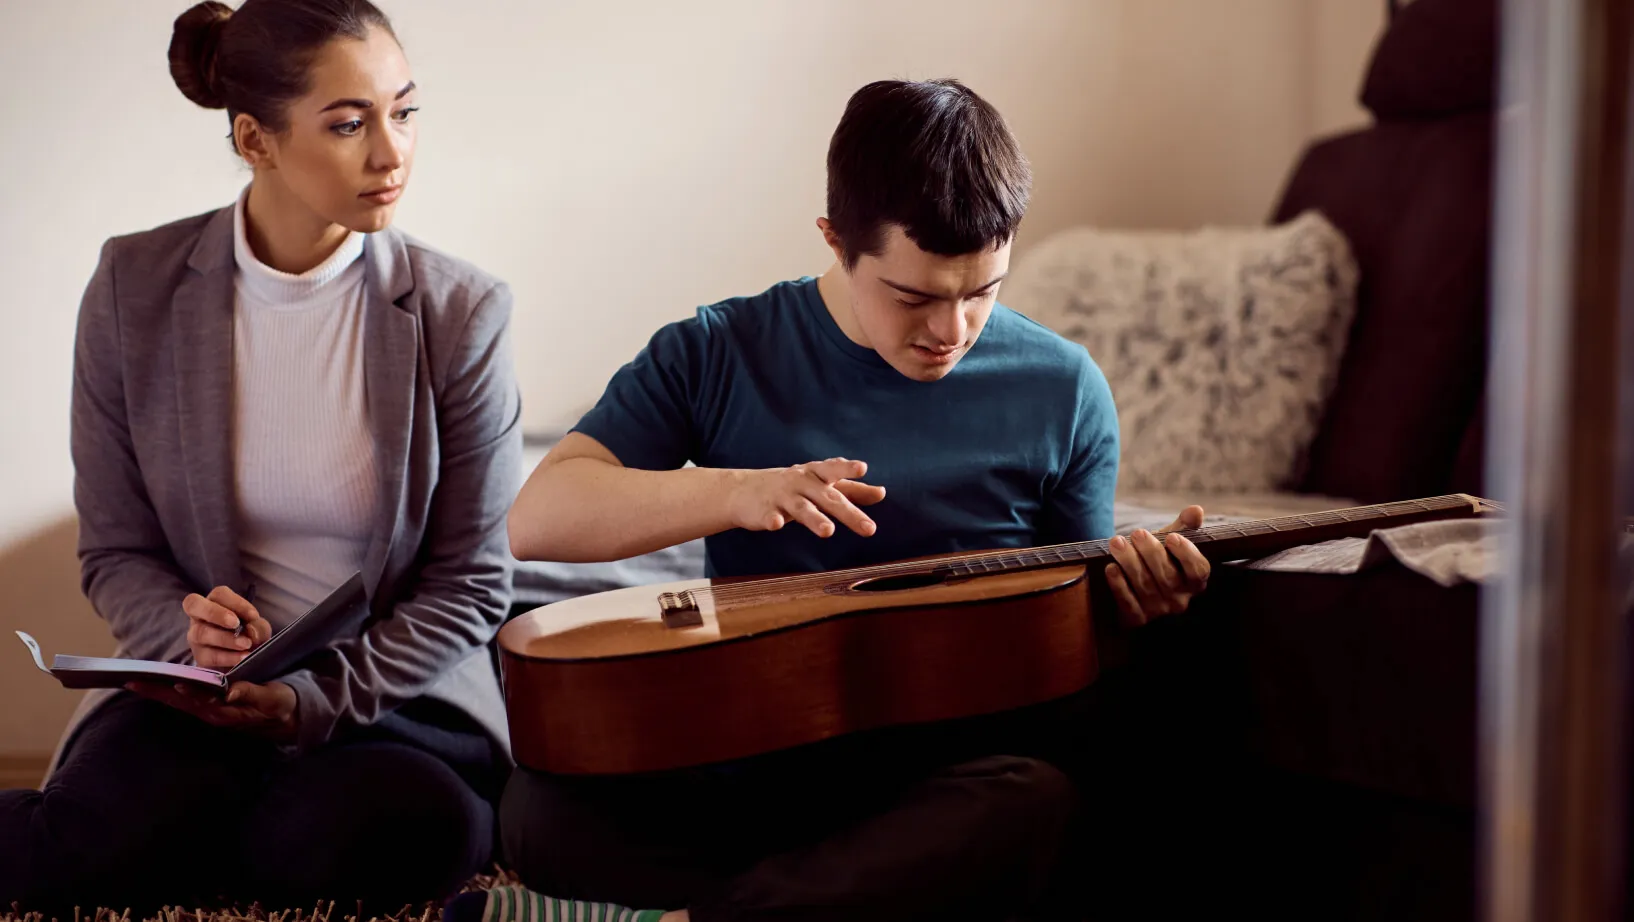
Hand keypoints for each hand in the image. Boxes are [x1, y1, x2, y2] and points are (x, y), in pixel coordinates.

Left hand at [126, 679, 298, 742]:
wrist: (284, 718)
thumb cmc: (279, 706)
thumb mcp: (271, 699)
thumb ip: (251, 694)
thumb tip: (230, 691)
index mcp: (226, 712)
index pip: (199, 700)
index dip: (184, 690)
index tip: (168, 681)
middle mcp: (213, 713)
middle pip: (179, 702)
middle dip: (156, 692)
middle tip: (132, 681)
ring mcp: (210, 710)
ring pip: (178, 701)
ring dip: (158, 691)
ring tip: (137, 680)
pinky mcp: (209, 706)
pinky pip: (184, 699)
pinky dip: (169, 691)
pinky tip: (159, 682)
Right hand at [183, 586, 271, 669]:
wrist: (244, 662)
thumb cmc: (249, 636)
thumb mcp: (258, 628)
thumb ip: (258, 626)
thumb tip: (251, 631)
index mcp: (214, 602)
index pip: (219, 594)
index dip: (236, 603)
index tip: (253, 616)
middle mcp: (199, 616)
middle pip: (194, 605)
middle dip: (215, 613)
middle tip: (235, 623)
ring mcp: (195, 637)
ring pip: (200, 633)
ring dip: (225, 638)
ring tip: (246, 644)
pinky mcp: (199, 657)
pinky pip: (208, 655)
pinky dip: (228, 657)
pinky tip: (242, 658)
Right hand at [727, 458, 886, 537]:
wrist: (744, 490)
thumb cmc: (791, 487)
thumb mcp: (820, 484)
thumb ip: (851, 489)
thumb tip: (882, 492)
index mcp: (816, 475)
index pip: (834, 470)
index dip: (847, 469)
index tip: (862, 468)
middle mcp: (801, 483)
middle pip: (827, 497)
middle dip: (848, 513)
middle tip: (869, 528)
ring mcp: (782, 497)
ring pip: (801, 508)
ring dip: (815, 518)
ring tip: (828, 531)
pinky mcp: (763, 511)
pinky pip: (768, 516)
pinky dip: (772, 520)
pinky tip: (775, 525)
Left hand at [1106, 505, 1210, 625]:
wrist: (1130, 583)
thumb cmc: (1155, 559)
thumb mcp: (1169, 542)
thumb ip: (1183, 527)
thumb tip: (1196, 510)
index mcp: (1194, 581)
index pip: (1198, 570)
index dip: (1186, 554)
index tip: (1171, 537)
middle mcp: (1180, 599)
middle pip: (1168, 576)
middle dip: (1151, 552)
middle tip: (1137, 533)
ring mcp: (1158, 611)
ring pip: (1146, 586)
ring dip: (1130, 563)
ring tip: (1116, 542)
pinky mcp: (1137, 619)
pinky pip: (1129, 603)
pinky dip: (1119, 586)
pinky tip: (1111, 568)